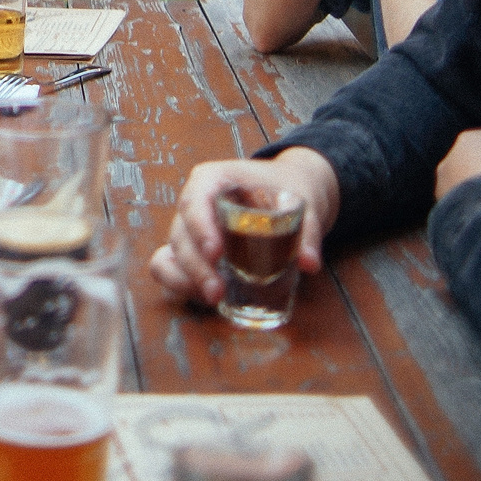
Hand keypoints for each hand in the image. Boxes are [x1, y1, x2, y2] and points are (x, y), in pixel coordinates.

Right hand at [151, 148, 339, 304]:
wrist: (284, 190)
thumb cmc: (286, 187)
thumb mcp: (301, 200)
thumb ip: (308, 231)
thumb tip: (309, 264)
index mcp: (212, 180)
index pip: (195, 201)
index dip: (200, 229)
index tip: (217, 253)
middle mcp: (194, 203)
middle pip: (181, 235)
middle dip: (195, 268)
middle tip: (218, 292)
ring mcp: (190, 228)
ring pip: (172, 255)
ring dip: (186, 280)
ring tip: (213, 300)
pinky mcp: (193, 251)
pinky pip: (170, 267)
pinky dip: (180, 284)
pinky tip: (204, 299)